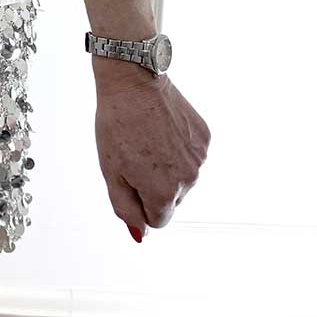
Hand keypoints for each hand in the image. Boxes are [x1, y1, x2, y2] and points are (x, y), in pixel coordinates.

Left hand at [93, 60, 210, 240]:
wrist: (133, 81)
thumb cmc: (116, 125)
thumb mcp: (110, 172)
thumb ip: (125, 208)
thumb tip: (141, 236)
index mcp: (163, 192)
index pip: (157, 220)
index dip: (139, 203)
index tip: (129, 179)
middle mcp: (188, 179)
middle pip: (171, 200)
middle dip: (153, 186)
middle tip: (134, 155)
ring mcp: (200, 158)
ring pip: (182, 178)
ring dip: (166, 167)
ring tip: (147, 139)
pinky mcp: (206, 138)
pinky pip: (191, 156)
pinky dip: (177, 148)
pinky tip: (162, 128)